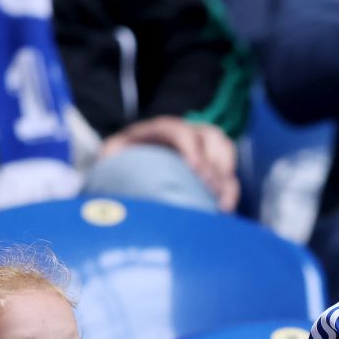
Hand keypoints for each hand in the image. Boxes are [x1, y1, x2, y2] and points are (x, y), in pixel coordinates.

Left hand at [99, 116, 238, 211]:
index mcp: (163, 129)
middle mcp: (189, 133)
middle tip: (211, 189)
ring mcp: (205, 147)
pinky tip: (224, 208)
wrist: (138, 161)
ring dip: (226, 176)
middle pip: (212, 137)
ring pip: (226, 151)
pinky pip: (229, 172)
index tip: (195, 169)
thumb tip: (109, 165)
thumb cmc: (126, 159)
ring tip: (222, 202)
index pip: (182, 131)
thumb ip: (112, 155)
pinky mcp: (213, 164)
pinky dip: (229, 189)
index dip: (191, 147)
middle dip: (215, 164)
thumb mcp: (114, 154)